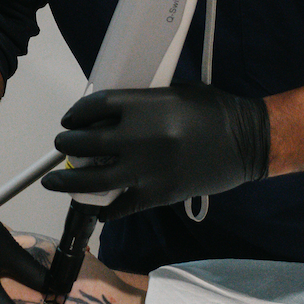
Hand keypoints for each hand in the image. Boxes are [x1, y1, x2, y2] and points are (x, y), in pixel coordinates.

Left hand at [41, 84, 269, 219]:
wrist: (248, 142)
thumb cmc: (215, 111)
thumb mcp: (177, 93)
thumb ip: (143, 103)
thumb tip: (110, 116)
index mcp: (146, 105)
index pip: (95, 107)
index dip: (76, 114)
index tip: (69, 120)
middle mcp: (140, 137)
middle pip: (86, 143)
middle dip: (67, 145)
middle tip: (63, 146)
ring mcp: (147, 169)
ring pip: (93, 180)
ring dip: (68, 181)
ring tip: (55, 182)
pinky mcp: (158, 194)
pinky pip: (120, 206)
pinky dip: (105, 209)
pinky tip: (96, 208)